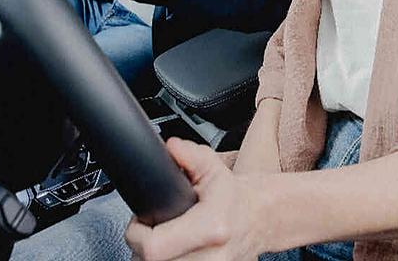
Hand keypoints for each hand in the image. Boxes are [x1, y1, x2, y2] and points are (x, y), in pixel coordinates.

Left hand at [125, 139, 268, 260]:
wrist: (260, 219)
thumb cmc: (235, 197)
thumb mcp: (214, 168)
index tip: (140, 222)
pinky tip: (176, 250)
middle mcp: (213, 257)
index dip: (136, 234)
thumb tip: (172, 147)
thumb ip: (191, 155)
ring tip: (163, 240)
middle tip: (150, 229)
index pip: (153, 248)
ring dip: (156, 257)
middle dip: (143, 246)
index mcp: (211, 227)